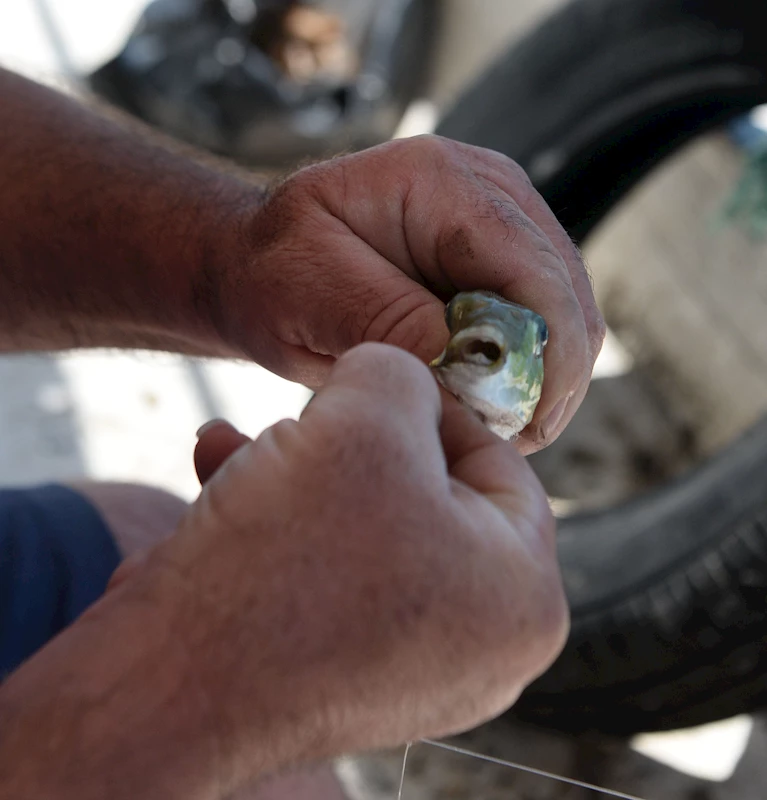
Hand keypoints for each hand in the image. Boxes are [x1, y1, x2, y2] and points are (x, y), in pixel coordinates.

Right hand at [136, 343, 567, 793]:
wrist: (170, 686)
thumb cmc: (294, 548)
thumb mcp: (367, 417)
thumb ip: (401, 372)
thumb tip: (396, 379)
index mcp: (523, 597)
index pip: (498, 463)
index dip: (432, 402)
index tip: (376, 374)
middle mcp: (476, 647)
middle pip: (423, 495)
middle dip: (351, 440)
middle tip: (307, 413)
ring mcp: (404, 669)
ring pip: (361, 526)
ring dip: (299, 471)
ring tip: (246, 445)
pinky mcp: (333, 676)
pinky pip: (322, 574)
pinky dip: (276, 521)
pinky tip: (220, 469)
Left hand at [214, 135, 604, 451]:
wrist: (259, 264)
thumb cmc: (272, 274)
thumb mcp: (308, 293)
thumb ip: (387, 320)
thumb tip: (470, 365)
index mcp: (439, 182)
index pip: (531, 267)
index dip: (550, 351)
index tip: (532, 424)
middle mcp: (487, 189)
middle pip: (564, 292)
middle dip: (551, 374)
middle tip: (514, 441)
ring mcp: (500, 221)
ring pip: (565, 311)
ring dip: (542, 377)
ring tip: (498, 428)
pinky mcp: (498, 259)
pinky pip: (540, 321)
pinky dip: (525, 368)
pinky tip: (490, 404)